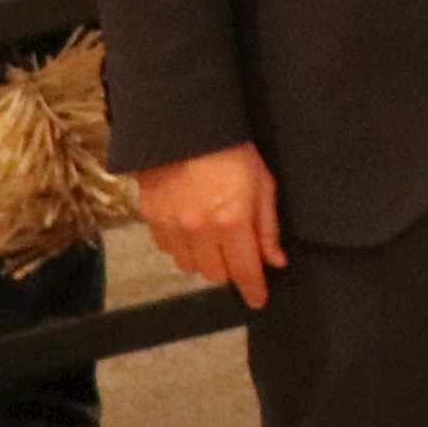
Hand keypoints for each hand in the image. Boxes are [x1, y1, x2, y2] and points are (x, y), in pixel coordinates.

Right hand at [137, 141, 285, 309]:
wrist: (184, 127)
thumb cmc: (231, 150)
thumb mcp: (263, 183)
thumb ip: (268, 226)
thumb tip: (275, 261)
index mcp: (233, 221)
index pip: (245, 270)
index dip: (253, 289)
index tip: (258, 299)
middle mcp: (201, 230)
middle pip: (215, 274)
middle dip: (230, 268)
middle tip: (237, 251)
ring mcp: (173, 226)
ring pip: (190, 266)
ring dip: (204, 259)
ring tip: (212, 236)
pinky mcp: (152, 219)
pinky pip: (168, 250)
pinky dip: (181, 246)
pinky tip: (189, 227)